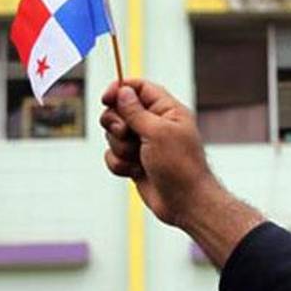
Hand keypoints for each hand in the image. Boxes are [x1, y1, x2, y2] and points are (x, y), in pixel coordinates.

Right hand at [99, 80, 218, 226]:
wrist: (185, 202)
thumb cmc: (180, 166)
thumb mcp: (158, 132)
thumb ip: (136, 111)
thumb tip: (123, 91)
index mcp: (168, 111)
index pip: (140, 88)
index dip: (121, 89)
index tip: (106, 98)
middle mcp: (155, 125)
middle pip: (120, 110)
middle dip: (116, 123)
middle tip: (126, 133)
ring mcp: (144, 144)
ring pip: (113, 135)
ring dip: (120, 148)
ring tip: (138, 159)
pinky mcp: (135, 162)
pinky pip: (113, 155)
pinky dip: (119, 164)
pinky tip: (135, 172)